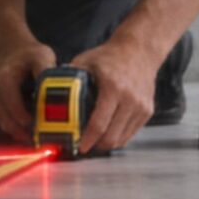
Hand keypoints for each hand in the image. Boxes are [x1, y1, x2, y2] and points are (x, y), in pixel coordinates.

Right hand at [0, 39, 56, 142]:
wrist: (12, 51)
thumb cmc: (29, 54)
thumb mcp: (42, 56)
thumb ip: (46, 71)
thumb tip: (55, 89)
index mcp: (4, 80)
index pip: (14, 108)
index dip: (29, 122)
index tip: (46, 129)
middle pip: (8, 121)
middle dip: (27, 133)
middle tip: (46, 140)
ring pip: (5, 124)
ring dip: (22, 134)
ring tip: (41, 138)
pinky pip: (4, 121)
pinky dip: (17, 128)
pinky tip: (33, 131)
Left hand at [68, 35, 158, 155]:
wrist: (139, 50)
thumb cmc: (111, 56)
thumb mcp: (87, 60)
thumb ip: (70, 75)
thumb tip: (51, 89)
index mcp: (113, 88)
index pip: (99, 123)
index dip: (88, 139)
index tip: (80, 147)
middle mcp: (130, 99)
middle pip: (112, 137)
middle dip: (97, 146)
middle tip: (85, 145)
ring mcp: (141, 107)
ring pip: (122, 139)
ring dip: (107, 143)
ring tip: (96, 140)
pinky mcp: (147, 111)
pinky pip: (131, 133)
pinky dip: (119, 136)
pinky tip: (109, 131)